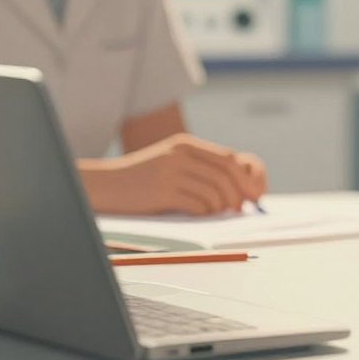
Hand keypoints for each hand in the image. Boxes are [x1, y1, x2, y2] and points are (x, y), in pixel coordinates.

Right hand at [85, 134, 268, 215]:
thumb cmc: (144, 178)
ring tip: (219, 213)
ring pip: (213, 191)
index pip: (228, 158)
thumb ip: (201, 167)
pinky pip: (196, 204)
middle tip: (241, 208)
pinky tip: (202, 215)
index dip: (245, 176)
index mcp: (186, 144)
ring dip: (221, 206)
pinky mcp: (161, 192)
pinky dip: (205, 212)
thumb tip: (238, 188)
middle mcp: (181, 155)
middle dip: (239, 193)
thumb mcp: (173, 162)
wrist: (105, 185)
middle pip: (225, 174)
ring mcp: (171, 172)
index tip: (252, 193)